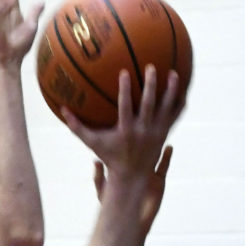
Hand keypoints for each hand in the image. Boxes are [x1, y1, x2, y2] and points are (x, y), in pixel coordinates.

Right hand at [64, 62, 184, 197]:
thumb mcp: (93, 143)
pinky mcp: (164, 134)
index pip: (125, 108)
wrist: (132, 178)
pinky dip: (179, 103)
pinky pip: (174, 116)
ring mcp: (156, 133)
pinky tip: (183, 87)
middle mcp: (142, 132)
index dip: (125, 91)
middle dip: (151, 86)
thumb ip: (78, 127)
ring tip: (174, 73)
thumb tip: (62, 110)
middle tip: (151, 67)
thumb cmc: (110, 158)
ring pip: (166, 109)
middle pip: (149, 106)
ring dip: (171, 91)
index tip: (124, 72)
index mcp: (126, 132)